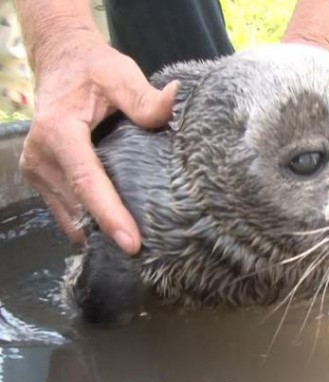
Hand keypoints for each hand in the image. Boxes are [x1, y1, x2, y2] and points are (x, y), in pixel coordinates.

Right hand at [20, 31, 177, 254]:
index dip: (109, 215)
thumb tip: (176, 103)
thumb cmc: (93, 69)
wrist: (61, 63)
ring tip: (133, 250)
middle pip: (77, 205)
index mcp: (59, 131)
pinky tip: (113, 233)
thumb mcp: (120, 75)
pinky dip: (87, 223)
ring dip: (96, 232)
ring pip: (69, 214)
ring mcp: (37, 170)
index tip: (131, 243)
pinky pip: (65, 209)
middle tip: (145, 256)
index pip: (88, 181)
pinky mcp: (41, 178)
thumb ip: (145, 97)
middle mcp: (41, 156)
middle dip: (107, 233)